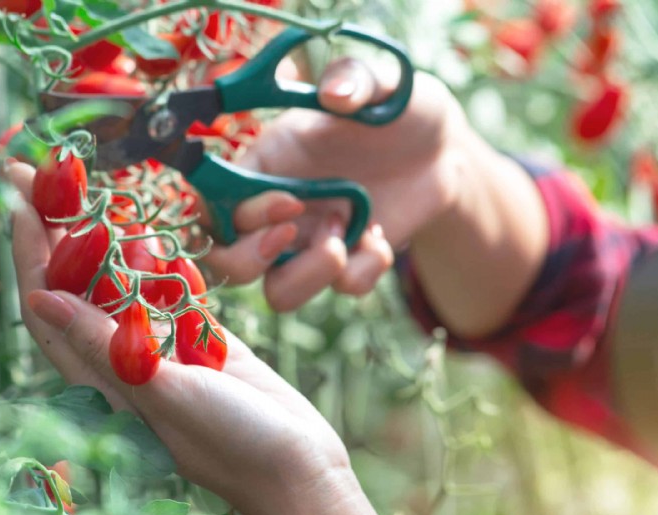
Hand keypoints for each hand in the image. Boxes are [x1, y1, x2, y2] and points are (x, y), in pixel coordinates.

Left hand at [7, 161, 384, 514]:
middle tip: (44, 175)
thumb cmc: (232, 443)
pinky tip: (151, 230)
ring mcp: (167, 350)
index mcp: (105, 380)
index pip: (51, 308)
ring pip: (125, 285)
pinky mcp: (205, 342)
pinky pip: (173, 293)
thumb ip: (105, 348)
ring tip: (90, 190)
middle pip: (80, 287)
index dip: (33, 254)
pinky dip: (160, 261)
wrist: (297, 466)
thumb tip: (41, 300)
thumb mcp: (164, 393)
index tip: (24, 199)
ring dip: (106, 240)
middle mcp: (127, 361)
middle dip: (58, 232)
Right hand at [202, 59, 548, 337]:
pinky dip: (363, 270)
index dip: (238, 214)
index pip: (214, 202)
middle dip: (249, 259)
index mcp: (267, 162)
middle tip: (296, 231)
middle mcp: (278, 209)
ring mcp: (311, 241)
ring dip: (306, 277)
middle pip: (224, 261)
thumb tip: (335, 93)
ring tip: (343, 240)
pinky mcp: (348, 263)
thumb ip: (354, 79)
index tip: (291, 201)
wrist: (443, 149)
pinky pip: (342, 288)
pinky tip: (381, 237)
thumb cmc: (399, 107)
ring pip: (278, 293)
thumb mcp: (382, 84)